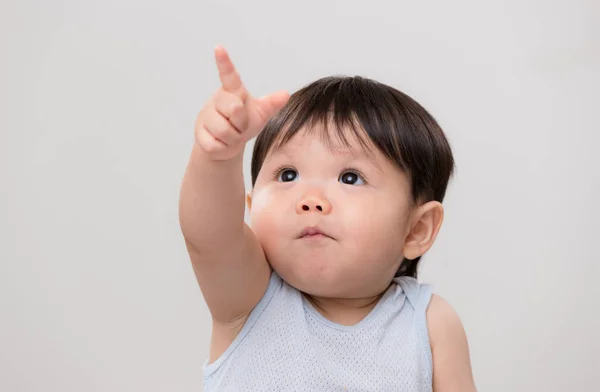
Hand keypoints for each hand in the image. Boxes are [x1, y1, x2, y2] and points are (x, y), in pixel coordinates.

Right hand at [194, 46, 289, 160]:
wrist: (227, 144)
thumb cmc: (243, 123)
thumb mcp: (260, 113)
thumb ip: (271, 104)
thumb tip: (286, 94)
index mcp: (233, 91)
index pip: (229, 75)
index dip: (224, 62)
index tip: (219, 48)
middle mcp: (218, 100)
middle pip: (234, 110)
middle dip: (241, 123)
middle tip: (240, 126)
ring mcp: (206, 116)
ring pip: (224, 130)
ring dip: (233, 138)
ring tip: (231, 135)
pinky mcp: (199, 133)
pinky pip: (216, 143)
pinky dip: (224, 148)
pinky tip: (221, 142)